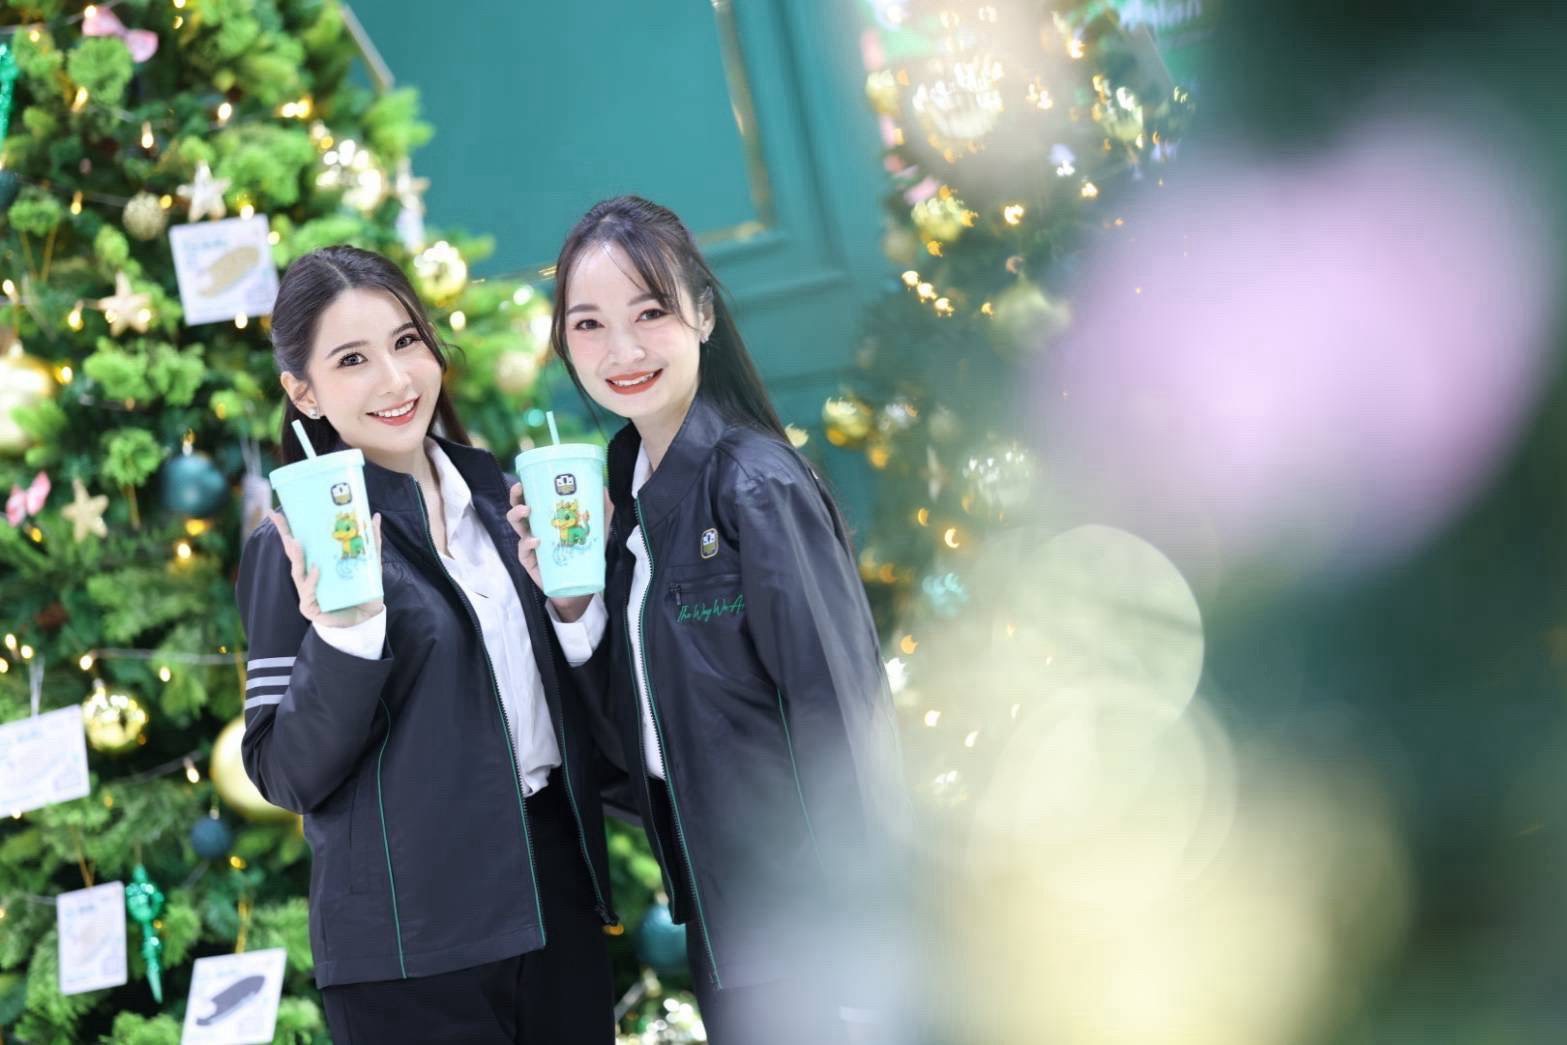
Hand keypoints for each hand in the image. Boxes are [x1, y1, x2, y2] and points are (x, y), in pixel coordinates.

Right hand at [269, 510, 384, 626]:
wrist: (367, 617)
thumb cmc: (363, 590)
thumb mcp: (369, 564)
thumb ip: (371, 542)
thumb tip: (375, 516)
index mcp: (316, 564)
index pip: (299, 544)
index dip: (287, 529)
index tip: (274, 513)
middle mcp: (308, 577)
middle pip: (293, 555)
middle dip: (285, 537)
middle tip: (281, 522)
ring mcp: (307, 593)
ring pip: (298, 573)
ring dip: (297, 557)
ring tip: (295, 542)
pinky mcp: (311, 609)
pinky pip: (309, 593)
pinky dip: (312, 581)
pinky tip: (316, 569)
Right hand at [507, 482, 610, 621]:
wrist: (580, 586)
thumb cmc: (583, 553)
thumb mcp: (596, 530)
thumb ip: (602, 510)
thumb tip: (604, 488)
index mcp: (545, 519)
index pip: (530, 500)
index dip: (524, 490)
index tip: (524, 480)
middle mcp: (534, 529)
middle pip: (517, 510)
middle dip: (515, 498)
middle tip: (520, 491)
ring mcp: (530, 546)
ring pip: (517, 527)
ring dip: (518, 516)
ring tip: (527, 510)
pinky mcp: (530, 562)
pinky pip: (524, 551)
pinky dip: (528, 543)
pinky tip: (537, 541)